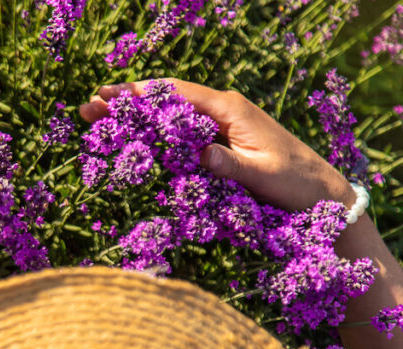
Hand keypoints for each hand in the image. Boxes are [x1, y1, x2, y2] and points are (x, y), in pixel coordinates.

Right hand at [79, 79, 354, 212]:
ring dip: (137, 115)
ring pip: (170, 114)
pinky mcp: (221, 140)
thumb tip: (199, 153)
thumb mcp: (262, 175)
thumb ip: (229, 164)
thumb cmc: (294, 183)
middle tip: (89, 106)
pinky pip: (182, 130)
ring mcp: (221, 124)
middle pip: (167, 100)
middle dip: (127, 102)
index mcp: (230, 109)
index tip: (107, 96)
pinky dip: (155, 131)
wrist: (321, 191)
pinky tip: (135, 136)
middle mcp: (223, 110)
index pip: (176, 94)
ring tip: (101, 119)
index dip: (139, 94)